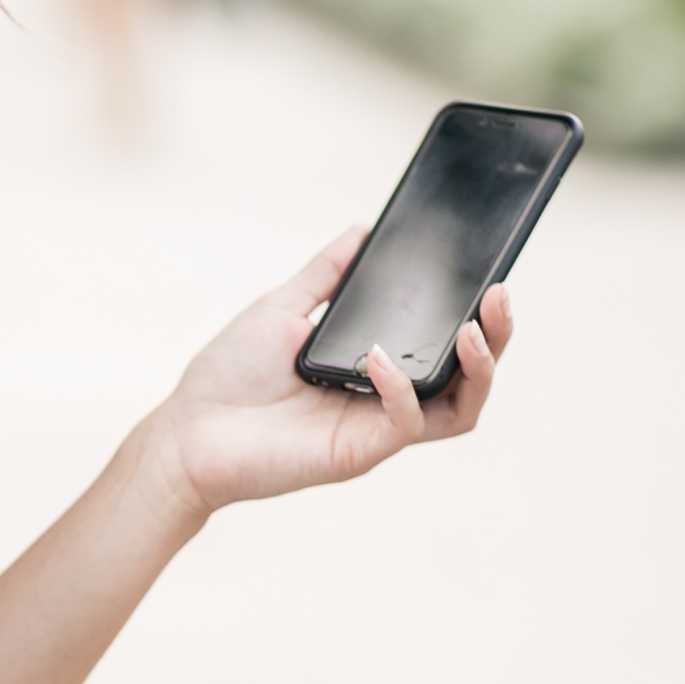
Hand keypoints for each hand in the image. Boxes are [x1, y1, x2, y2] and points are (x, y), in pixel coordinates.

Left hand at [144, 227, 514, 517]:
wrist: (184, 434)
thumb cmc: (227, 376)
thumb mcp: (282, 309)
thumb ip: (326, 275)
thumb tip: (363, 230)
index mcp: (376, 366)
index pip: (445, 344)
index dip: (477, 315)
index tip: (490, 274)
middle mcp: (385, 400)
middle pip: (469, 378)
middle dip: (498, 338)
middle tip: (500, 296)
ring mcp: (375, 429)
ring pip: (459, 408)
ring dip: (478, 369)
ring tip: (474, 329)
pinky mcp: (358, 453)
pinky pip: (406, 422)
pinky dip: (402, 387)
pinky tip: (379, 357)